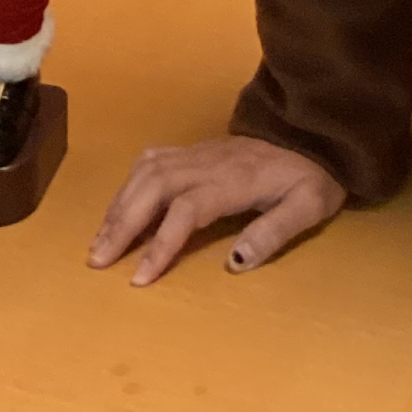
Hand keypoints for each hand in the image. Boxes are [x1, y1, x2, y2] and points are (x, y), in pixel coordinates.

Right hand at [89, 135, 345, 286]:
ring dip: (120, 205)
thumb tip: (235, 263)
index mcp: (234, 180)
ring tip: (100, 240)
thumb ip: (274, 232)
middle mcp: (208, 162)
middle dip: (122, 224)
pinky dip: (130, 182)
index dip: (161, 243)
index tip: (140, 279)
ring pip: (147, 172)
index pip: (186, 209)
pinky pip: (153, 159)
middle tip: (98, 260)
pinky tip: (120, 203)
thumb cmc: (311, 176)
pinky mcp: (195, 149)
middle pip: (154, 187)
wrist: (314, 132)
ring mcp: (198, 152)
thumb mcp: (309, 206)